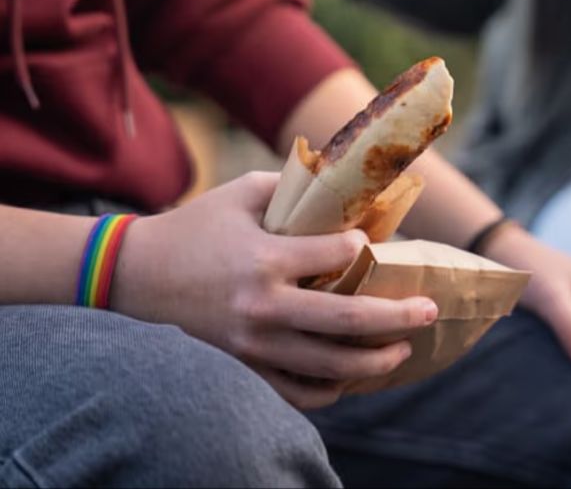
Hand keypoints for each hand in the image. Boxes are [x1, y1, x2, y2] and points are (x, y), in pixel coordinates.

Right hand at [111, 172, 437, 409]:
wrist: (134, 277)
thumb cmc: (194, 228)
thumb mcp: (242, 193)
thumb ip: (293, 188)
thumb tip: (344, 185)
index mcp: (265, 258)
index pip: (337, 256)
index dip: (365, 249)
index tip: (375, 246)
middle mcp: (264, 307)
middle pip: (348, 323)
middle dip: (398, 318)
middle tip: (430, 311)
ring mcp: (253, 346)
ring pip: (329, 366)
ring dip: (375, 362)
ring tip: (403, 349)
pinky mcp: (242, 369)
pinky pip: (297, 392)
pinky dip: (331, 389)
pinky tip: (351, 376)